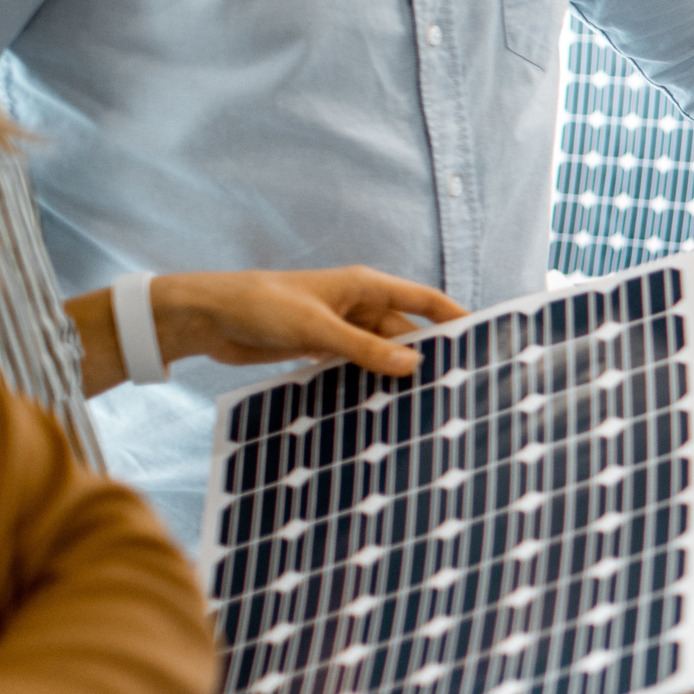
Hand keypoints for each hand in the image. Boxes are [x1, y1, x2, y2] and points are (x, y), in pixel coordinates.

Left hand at [160, 267, 468, 376]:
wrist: (206, 317)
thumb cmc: (260, 306)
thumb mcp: (316, 328)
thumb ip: (364, 348)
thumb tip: (414, 366)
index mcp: (364, 286)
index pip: (425, 300)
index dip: (457, 317)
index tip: (487, 340)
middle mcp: (358, 305)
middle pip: (408, 333)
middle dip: (430, 357)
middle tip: (458, 388)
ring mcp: (341, 328)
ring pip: (383, 354)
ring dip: (397, 375)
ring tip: (425, 406)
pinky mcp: (321, 348)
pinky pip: (357, 366)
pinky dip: (370, 382)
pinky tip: (384, 407)